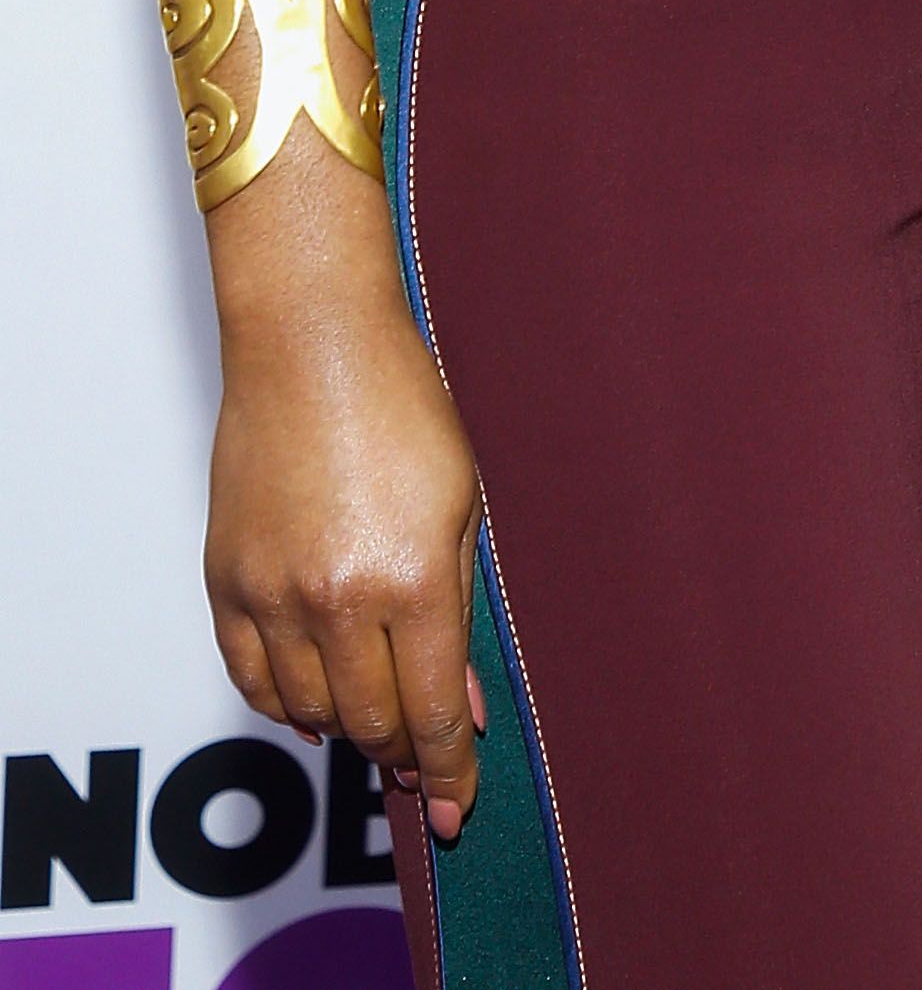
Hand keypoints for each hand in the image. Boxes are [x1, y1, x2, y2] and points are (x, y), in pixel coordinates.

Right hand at [207, 290, 486, 841]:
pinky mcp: (226, 583)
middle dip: (404, 754)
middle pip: (372, 720)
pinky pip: (251, 679)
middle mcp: (337, 600)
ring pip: (310, 710)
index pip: (430, 711)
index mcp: (411, 579)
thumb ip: (459, 611)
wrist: (311, 347)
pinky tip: (315, 708)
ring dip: (350, 730)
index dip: (449, 768)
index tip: (461, 806)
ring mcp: (273, 596)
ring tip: (378, 734)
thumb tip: (459, 703)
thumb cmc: (403, 409)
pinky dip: (285, 705)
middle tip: (424, 769)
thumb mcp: (463, 507)